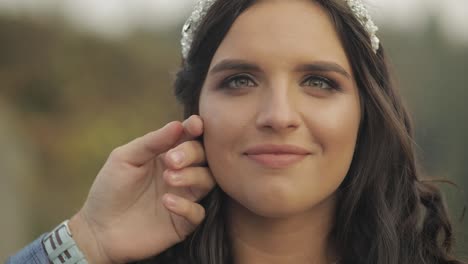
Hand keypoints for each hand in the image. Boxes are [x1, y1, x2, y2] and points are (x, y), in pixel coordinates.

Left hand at [68, 115, 214, 262]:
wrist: (98, 229)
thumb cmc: (109, 189)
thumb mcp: (125, 158)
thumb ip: (151, 142)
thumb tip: (178, 124)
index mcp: (168, 155)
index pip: (190, 138)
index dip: (196, 129)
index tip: (195, 125)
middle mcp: (181, 174)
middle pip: (204, 156)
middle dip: (191, 153)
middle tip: (172, 160)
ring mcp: (184, 198)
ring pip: (208, 181)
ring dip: (192, 176)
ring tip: (169, 178)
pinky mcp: (182, 223)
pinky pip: (198, 212)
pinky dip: (187, 206)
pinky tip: (166, 202)